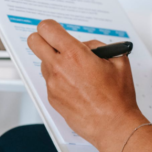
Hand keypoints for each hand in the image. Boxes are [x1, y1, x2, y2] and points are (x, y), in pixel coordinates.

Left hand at [28, 20, 147, 151]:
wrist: (113, 125)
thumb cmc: (117, 97)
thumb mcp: (117, 61)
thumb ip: (98, 47)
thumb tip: (86, 46)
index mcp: (74, 54)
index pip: (47, 28)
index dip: (50, 27)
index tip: (54, 30)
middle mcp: (58, 67)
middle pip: (34, 42)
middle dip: (42, 39)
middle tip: (55, 44)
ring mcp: (52, 84)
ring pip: (43, 62)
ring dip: (54, 61)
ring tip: (75, 71)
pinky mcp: (51, 97)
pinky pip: (50, 80)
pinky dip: (59, 79)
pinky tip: (76, 86)